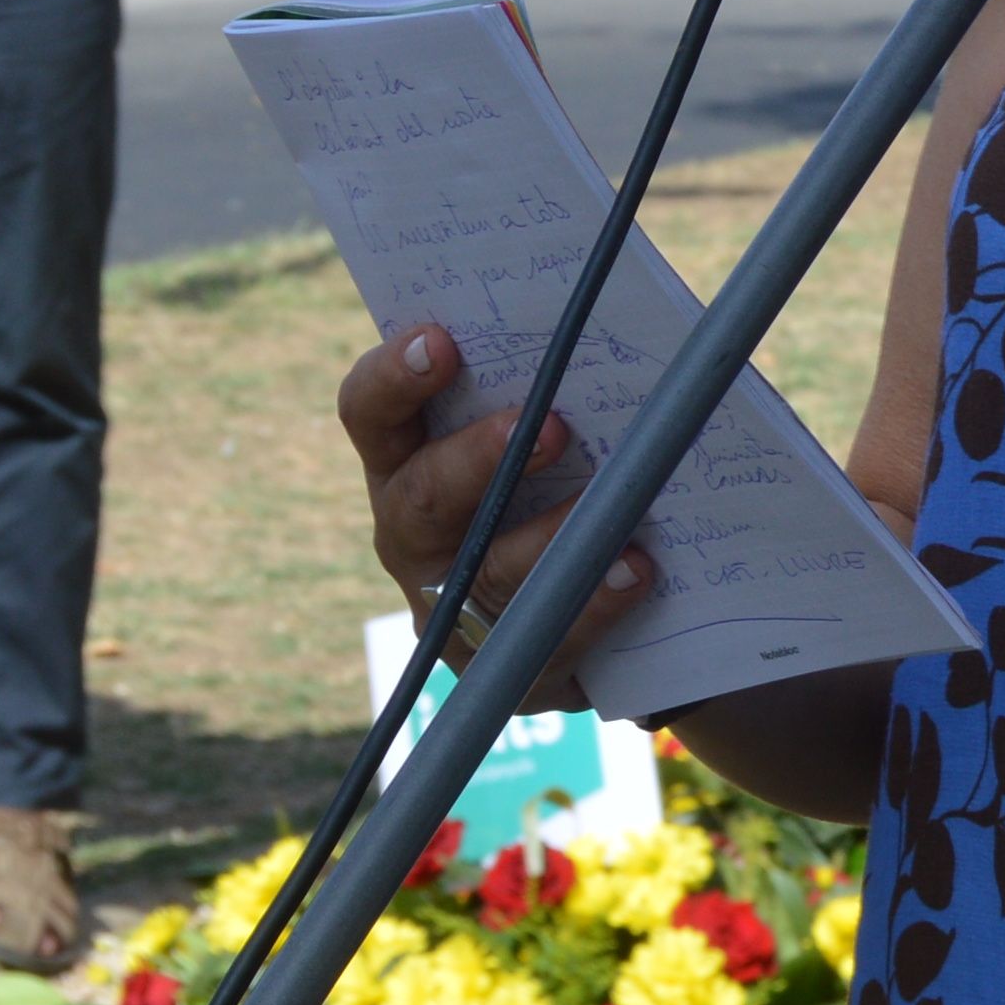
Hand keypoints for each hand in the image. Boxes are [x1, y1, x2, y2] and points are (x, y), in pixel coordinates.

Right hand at [338, 324, 654, 685]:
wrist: (601, 613)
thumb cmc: (564, 486)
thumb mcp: (546, 437)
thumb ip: (553, 390)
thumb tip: (626, 335)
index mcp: (407, 460)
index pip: (371, 414)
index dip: (393, 377)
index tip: (440, 340)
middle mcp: (412, 534)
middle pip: (420, 498)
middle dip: (480, 460)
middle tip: (552, 427)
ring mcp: (449, 608)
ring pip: (483, 577)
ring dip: (547, 540)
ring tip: (614, 516)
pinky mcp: (501, 669)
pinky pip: (541, 640)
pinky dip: (592, 604)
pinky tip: (633, 570)